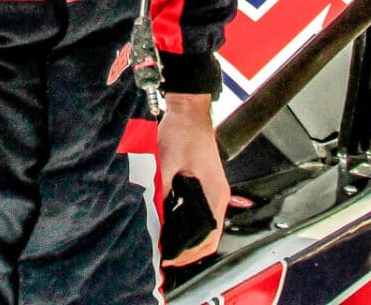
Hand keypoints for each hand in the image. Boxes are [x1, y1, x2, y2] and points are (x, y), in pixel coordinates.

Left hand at [158, 93, 228, 265]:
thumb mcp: (166, 163)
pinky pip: (201, 213)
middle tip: (166, 257)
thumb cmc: (182, 132)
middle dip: (189, 251)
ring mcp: (213, 190)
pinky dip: (189, 224)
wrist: (189, 111)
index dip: (189, 253)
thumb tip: (152, 216)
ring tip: (167, 245)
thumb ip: (160, 190)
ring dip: (189, 238)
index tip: (169, 258)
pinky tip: (172, 225)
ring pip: (206, 226)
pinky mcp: (206, 184)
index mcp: (215, 193)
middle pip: (210, 236)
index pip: (209, 237)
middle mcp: (218, 195)